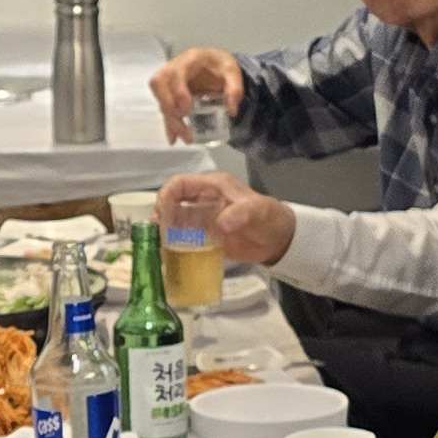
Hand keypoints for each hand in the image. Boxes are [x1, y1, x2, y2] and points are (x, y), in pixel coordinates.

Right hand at [147, 49, 246, 141]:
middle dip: (167, 105)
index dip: (177, 91)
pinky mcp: (170, 93)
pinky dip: (168, 123)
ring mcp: (169, 80)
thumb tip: (232, 111)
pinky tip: (173, 138)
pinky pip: (164, 107)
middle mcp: (174, 67)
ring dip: (170, 119)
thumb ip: (234, 89)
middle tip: (181, 122)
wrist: (217, 64)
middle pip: (159, 83)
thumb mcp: (233, 72)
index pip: (176, 73)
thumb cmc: (221, 65)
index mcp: (190, 59)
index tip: (187, 109)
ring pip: (159, 97)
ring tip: (184, 136)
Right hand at [152, 171, 295, 264]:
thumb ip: (240, 214)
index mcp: (213, 186)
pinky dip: (176, 244)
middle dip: (162, 213)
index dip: (166, 193)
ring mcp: (204, 220)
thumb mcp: (257, 211)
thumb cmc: (269, 217)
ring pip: (177, 221)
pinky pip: (186, 238)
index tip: (160, 211)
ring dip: (167, 230)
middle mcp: (204, 200)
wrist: (280, 240)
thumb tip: (221, 224)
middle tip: (158, 231)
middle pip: (174, 202)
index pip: (181, 183)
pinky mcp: (206, 237)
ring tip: (161, 243)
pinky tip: (171, 253)